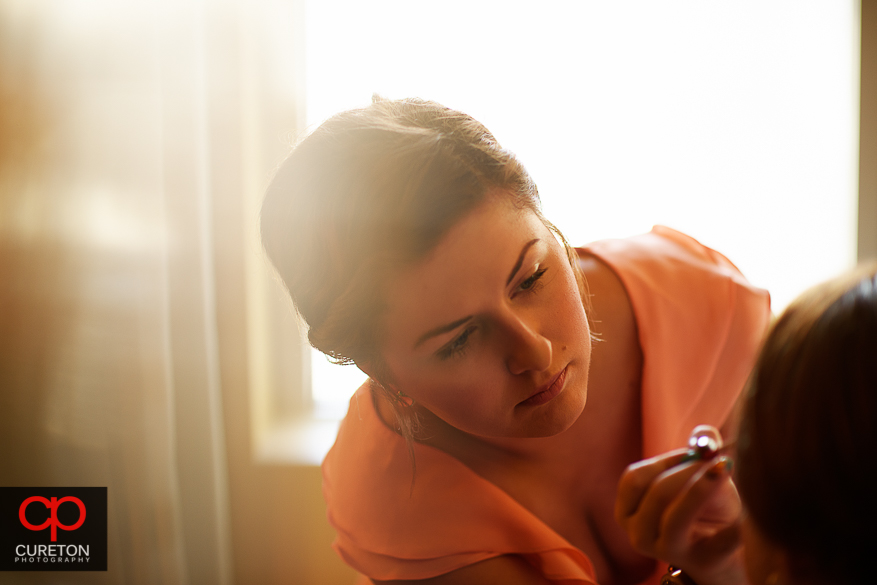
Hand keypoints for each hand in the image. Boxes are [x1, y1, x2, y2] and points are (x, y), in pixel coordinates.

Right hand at [615, 428, 745, 584]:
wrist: (721, 553)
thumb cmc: (701, 505)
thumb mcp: (695, 474)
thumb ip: (699, 449)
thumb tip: (705, 437)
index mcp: (628, 511)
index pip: (635, 478)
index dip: (667, 460)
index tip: (697, 452)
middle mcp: (639, 534)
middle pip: (657, 494)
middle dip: (689, 471)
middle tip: (717, 459)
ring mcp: (668, 552)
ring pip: (677, 517)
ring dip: (704, 489)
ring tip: (726, 470)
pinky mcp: (703, 563)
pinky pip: (718, 541)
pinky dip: (732, 527)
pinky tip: (742, 518)